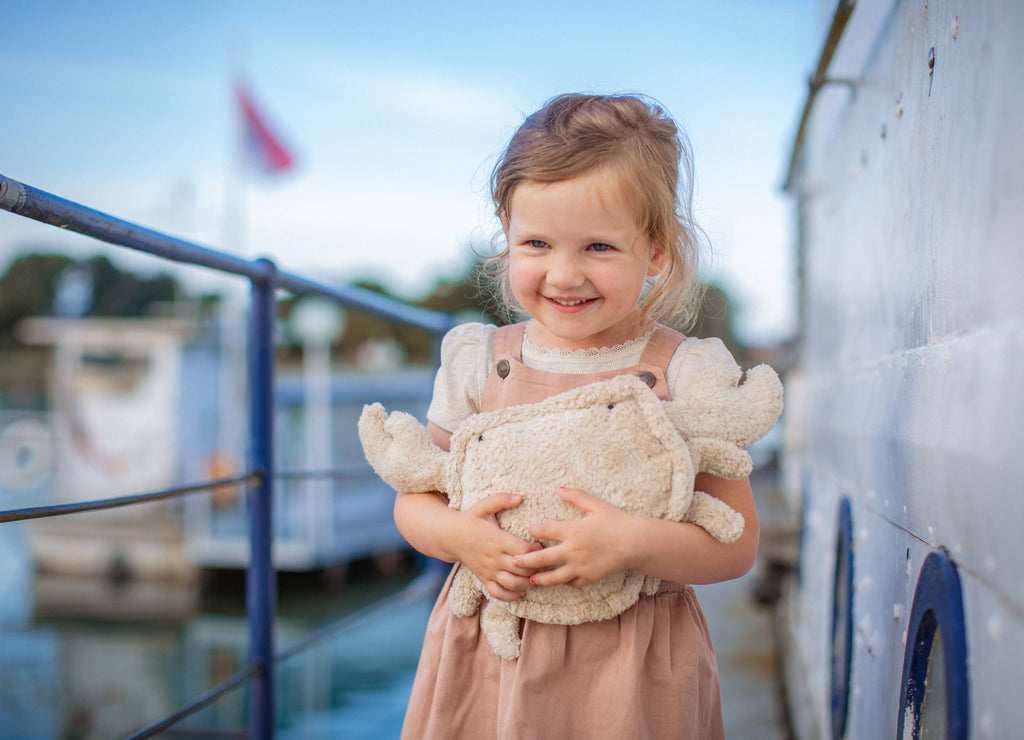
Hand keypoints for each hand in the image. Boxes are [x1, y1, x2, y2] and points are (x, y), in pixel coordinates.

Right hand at [451, 492, 541, 600]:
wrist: (449, 536)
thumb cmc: (469, 520)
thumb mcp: (482, 506)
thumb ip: (500, 499)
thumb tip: (519, 496)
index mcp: (496, 540)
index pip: (523, 551)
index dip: (536, 550)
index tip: (540, 544)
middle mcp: (493, 558)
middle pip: (522, 569)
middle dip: (537, 567)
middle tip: (544, 560)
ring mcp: (488, 571)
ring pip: (513, 584)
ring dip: (528, 582)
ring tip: (536, 574)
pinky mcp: (484, 579)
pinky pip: (499, 593)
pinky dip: (512, 595)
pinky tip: (521, 589)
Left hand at [513, 487, 636, 586]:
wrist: (635, 543)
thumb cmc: (616, 521)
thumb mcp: (596, 505)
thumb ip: (576, 497)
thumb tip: (558, 488)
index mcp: (573, 530)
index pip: (544, 530)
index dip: (534, 530)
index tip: (529, 530)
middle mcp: (573, 551)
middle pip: (541, 558)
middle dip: (525, 560)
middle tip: (512, 561)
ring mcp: (580, 567)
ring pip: (554, 577)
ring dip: (540, 578)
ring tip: (530, 578)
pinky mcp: (589, 578)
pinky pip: (571, 582)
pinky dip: (563, 582)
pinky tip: (557, 580)